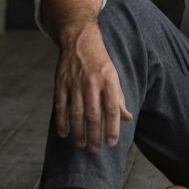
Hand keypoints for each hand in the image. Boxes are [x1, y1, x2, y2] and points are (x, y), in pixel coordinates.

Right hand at [54, 22, 132, 150]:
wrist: (79, 39)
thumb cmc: (100, 60)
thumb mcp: (114, 75)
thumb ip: (119, 98)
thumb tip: (127, 118)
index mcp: (108, 80)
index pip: (112, 109)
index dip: (112, 128)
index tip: (112, 143)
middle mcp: (91, 82)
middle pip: (93, 115)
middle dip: (94, 135)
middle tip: (95, 149)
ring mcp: (74, 82)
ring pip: (76, 113)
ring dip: (78, 132)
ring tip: (81, 144)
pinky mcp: (61, 82)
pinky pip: (60, 106)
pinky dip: (62, 121)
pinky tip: (64, 133)